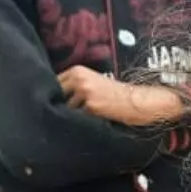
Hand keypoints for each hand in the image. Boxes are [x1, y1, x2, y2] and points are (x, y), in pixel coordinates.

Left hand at [58, 66, 185, 127]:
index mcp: (77, 70)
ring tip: (83, 116)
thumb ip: (74, 85)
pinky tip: (90, 120)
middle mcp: (78, 79)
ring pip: (65, 108)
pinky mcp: (90, 106)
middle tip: (67, 111)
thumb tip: (53, 97)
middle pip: (55, 95)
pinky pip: (77, 117)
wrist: (137, 101)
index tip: (59, 102)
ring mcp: (84, 92)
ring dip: (70, 115)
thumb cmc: (115, 94)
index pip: (53, 83)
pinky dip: (81, 121)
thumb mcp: (93, 81)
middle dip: (59, 104)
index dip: (55, 94)